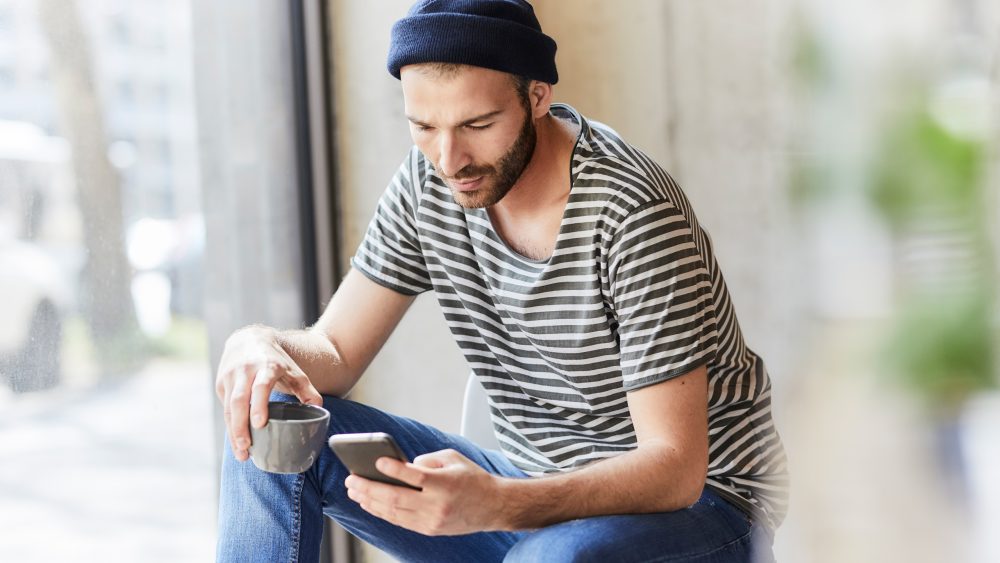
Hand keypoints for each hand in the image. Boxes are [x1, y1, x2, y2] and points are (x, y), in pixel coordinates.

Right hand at [215, 325, 322, 460]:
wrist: (249, 339)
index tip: (260, 424)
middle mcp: (245, 370)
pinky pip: (224, 408)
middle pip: (239, 401)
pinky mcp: (221, 384)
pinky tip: (237, 441)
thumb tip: (318, 410)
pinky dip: (230, 426)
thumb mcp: (294, 371)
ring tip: (242, 453)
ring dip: (233, 432)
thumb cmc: (276, 361)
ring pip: (228, 407)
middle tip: (246, 448)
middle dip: (240, 426)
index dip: (259, 404)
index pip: (261, 386)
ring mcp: (230, 377)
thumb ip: (307, 391)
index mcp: (267, 366)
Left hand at [344, 449, 505, 535]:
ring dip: (370, 501)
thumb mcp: (454, 459)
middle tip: (352, 479)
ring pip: (393, 512)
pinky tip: (370, 503)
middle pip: (396, 498)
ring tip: (354, 491)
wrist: (493, 507)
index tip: (377, 461)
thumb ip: (427, 459)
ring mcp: (432, 521)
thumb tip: (401, 466)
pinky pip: (399, 521)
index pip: (414, 476)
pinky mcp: (429, 530)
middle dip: (369, 488)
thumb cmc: (473, 479)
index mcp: (445, 483)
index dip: (394, 469)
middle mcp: (437, 505)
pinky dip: (381, 512)